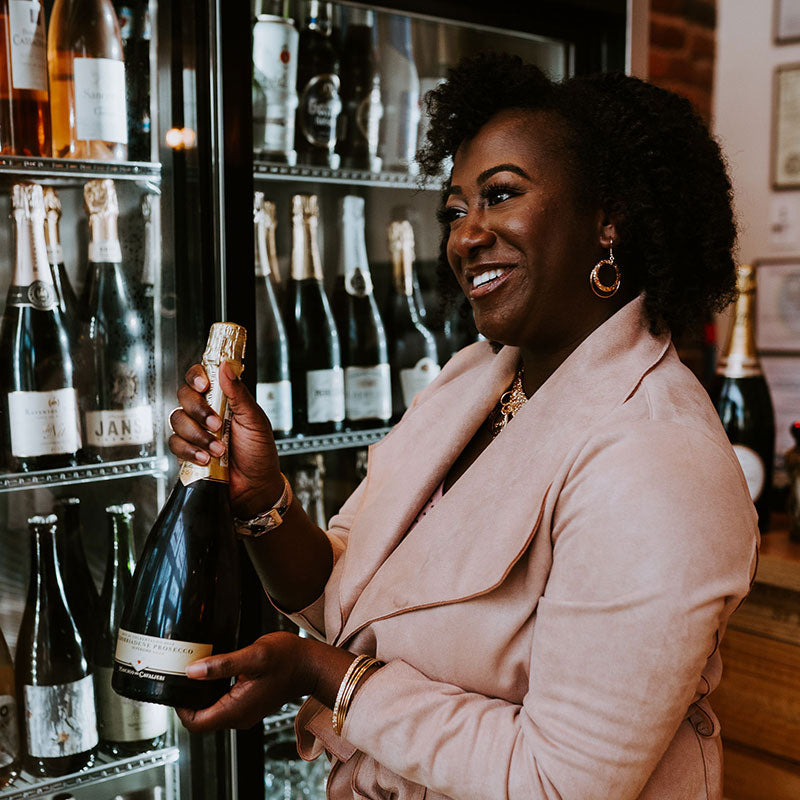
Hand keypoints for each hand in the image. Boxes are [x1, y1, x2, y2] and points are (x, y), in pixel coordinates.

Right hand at [169, 361, 283, 517]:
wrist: (255, 487)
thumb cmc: (259, 453)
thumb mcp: (255, 420)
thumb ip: (239, 394)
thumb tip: (226, 367)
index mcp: (223, 400)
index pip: (200, 377)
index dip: (197, 377)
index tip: (205, 386)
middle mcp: (206, 412)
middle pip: (184, 396)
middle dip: (199, 410)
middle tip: (216, 424)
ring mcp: (195, 432)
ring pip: (177, 420)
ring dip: (198, 435)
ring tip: (219, 448)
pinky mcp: (186, 451)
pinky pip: (175, 444)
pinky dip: (190, 451)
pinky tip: (206, 458)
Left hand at [176, 632, 310, 731]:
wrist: (311, 664)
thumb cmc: (288, 658)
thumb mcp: (253, 656)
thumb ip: (221, 664)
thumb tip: (192, 671)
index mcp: (236, 710)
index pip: (195, 724)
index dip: (181, 708)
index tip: (177, 687)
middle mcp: (239, 717)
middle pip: (202, 719)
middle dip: (189, 700)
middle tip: (184, 674)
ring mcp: (245, 712)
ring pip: (213, 711)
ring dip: (202, 695)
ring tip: (198, 670)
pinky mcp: (250, 705)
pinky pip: (225, 704)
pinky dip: (215, 691)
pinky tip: (217, 672)